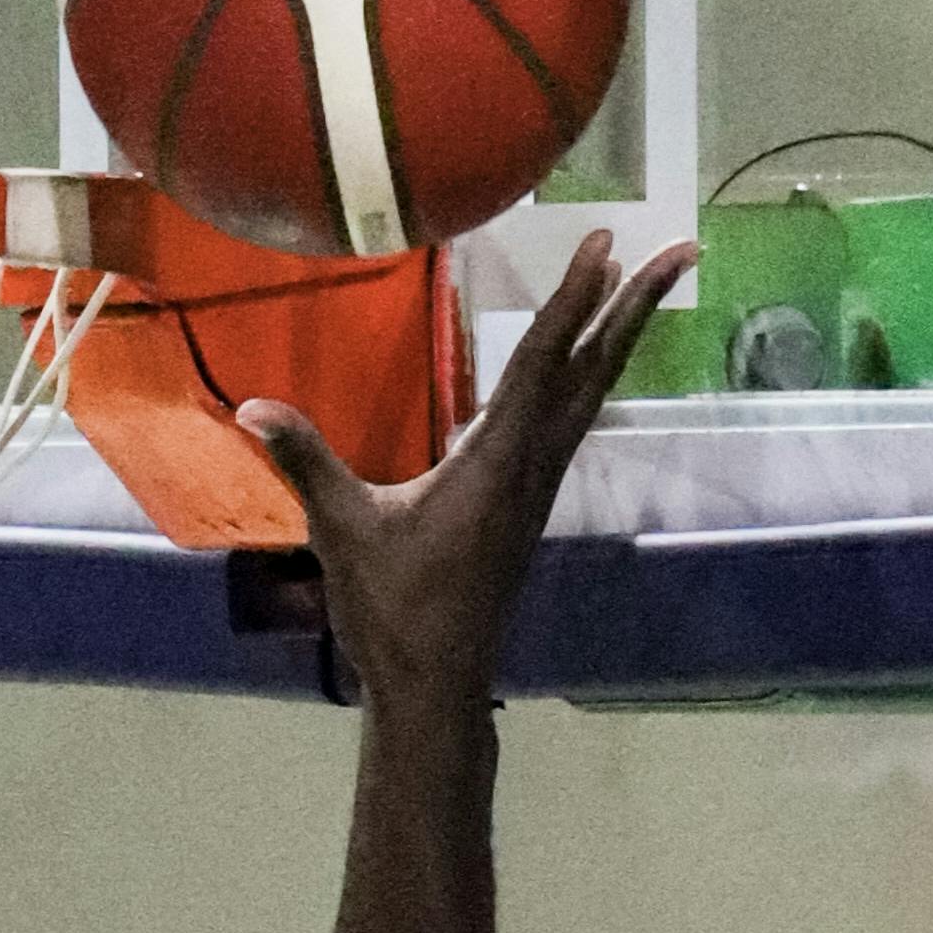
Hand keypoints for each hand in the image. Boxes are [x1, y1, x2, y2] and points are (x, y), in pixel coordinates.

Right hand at [238, 231, 686, 722]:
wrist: (436, 686)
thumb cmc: (394, 611)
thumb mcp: (343, 530)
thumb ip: (306, 462)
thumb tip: (251, 407)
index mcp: (494, 464)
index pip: (540, 364)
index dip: (572, 301)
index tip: (607, 246)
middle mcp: (531, 467)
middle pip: (593, 371)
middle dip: (635, 309)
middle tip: (681, 250)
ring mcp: (536, 488)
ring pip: (590, 395)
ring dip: (618, 338)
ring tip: (646, 286)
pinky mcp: (527, 505)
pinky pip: (571, 423)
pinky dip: (587, 378)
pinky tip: (587, 364)